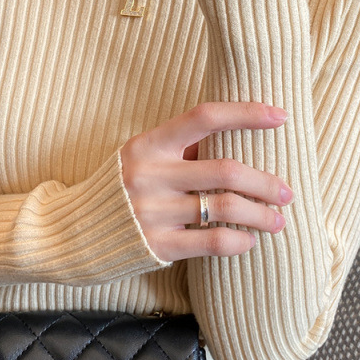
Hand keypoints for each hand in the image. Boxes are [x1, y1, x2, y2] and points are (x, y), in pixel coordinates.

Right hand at [119, 102, 292, 261]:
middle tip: (287, 192)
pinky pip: (213, 241)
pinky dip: (239, 240)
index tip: (279, 116)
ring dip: (261, 214)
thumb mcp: (142, 158)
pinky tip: (248, 240)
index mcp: (149, 144)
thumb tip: (238, 139)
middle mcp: (151, 174)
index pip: (204, 117)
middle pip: (226, 169)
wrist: (72, 232)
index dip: (246, 114)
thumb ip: (183, 150)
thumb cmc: (119, 188)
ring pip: (226, 207)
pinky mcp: (157, 245)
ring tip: (278, 220)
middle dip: (266, 182)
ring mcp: (153, 211)